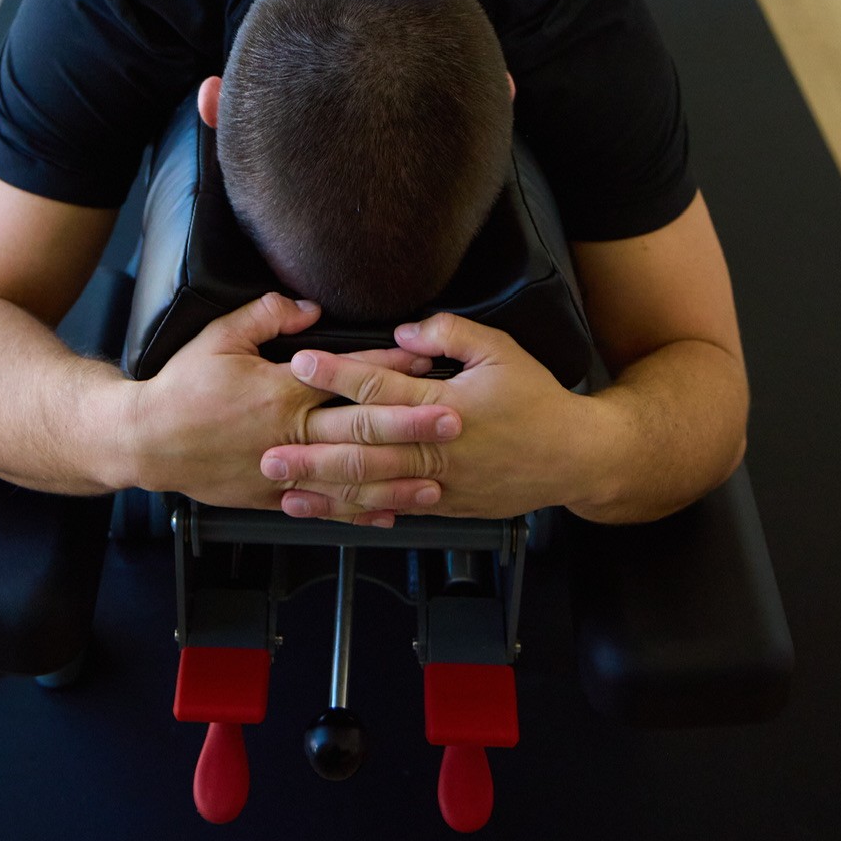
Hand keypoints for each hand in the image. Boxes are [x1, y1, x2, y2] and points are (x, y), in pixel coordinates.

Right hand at [123, 295, 457, 524]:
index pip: (347, 376)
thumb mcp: (219, 336)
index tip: (427, 361)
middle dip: (411, 425)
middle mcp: (290, 432)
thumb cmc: (182, 387)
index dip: (390, 368)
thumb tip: (308, 305)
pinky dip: (357, 513)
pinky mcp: (273, 497)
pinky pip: (323, 507)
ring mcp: (284, 470)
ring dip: (396, 479)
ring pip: (350, 477)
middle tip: (454, 421)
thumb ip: (266, 315)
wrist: (147, 441)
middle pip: (361, 428)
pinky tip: (387, 515)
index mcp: (282, 390)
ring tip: (436, 479)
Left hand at [261, 313, 608, 521]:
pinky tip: (328, 509)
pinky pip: (393, 508)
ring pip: (372, 486)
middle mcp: (435, 447)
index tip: (301, 363)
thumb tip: (406, 329)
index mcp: (444, 403)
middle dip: (312, 447)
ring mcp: (439, 483)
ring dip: (325, 487)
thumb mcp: (499, 350)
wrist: (572, 457)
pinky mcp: (445, 505)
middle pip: (364, 447)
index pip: (381, 385)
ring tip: (284, 485)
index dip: (338, 373)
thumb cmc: (536, 400)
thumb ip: (450, 333)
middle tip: (268, 446)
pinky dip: (357, 510)